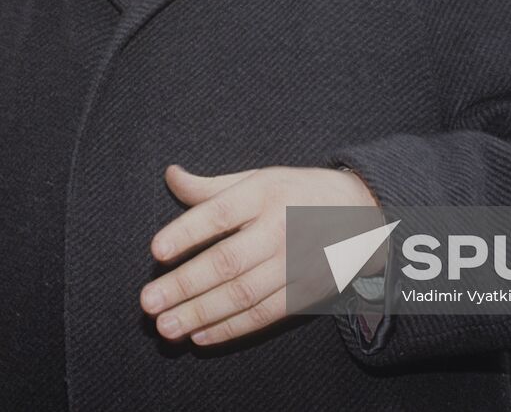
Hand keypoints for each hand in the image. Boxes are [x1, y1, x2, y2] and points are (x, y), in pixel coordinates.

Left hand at [141, 165, 378, 345]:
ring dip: (201, 313)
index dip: (187, 232)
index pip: (220, 212)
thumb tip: (170, 176)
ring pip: (243, 295)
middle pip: (228, 261)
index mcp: (265, 193)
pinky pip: (264, 315)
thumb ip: (212, 186)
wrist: (362, 214)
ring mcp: (296, 264)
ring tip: (166, 326)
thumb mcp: (259, 178)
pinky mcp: (307, 292)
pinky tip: (200, 335)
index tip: (156, 251)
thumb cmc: (297, 192)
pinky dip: (231, 328)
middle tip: (148, 302)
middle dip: (185, 285)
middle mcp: (281, 228)